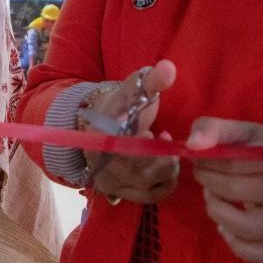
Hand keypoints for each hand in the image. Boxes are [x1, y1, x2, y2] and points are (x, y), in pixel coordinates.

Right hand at [83, 60, 179, 203]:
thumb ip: (151, 80)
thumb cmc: (119, 106)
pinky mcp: (118, 192)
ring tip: (159, 150)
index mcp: (105, 134)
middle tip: (160, 139)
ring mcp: (110, 179)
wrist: (94, 124)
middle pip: (146, 170)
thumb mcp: (133, 89)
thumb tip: (169, 67)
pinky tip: (161, 166)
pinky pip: (152, 195)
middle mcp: (104, 161)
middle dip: (163, 155)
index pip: (132, 150)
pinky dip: (164, 182)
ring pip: (152, 183)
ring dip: (166, 167)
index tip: (154, 133)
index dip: (151, 147)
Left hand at [188, 118, 262, 262]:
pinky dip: (234, 243)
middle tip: (203, 175)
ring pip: (246, 227)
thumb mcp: (244, 132)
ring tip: (214, 198)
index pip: (233, 161)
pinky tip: (226, 226)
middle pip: (236, 190)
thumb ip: (214, 129)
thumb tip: (192, 144)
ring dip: (217, 211)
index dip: (206, 160)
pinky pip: (257, 254)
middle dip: (208, 182)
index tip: (198, 157)